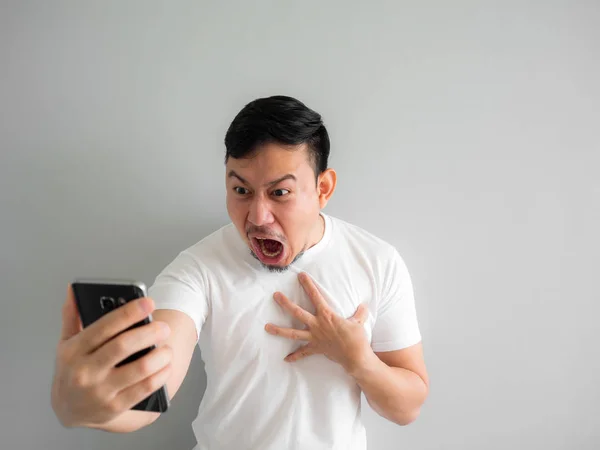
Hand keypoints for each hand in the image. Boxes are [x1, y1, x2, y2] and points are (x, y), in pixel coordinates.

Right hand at [51, 285, 172, 427]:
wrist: (67, 409)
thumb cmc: (72, 368)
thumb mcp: (66, 342)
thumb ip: (72, 315)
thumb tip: (74, 288)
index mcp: (74, 350)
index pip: (105, 326)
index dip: (129, 312)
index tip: (149, 302)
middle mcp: (85, 371)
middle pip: (124, 346)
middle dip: (149, 333)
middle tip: (165, 327)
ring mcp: (99, 391)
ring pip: (139, 369)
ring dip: (159, 356)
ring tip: (168, 348)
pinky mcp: (113, 407)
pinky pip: (144, 389)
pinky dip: (160, 375)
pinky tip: (166, 366)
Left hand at [264, 272, 372, 372]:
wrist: (356, 357)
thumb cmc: (357, 338)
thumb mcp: (360, 322)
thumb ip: (360, 312)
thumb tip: (363, 306)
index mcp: (327, 315)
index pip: (315, 296)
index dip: (308, 285)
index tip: (300, 275)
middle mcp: (317, 325)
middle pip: (297, 313)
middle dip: (285, 303)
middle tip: (275, 296)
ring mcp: (314, 338)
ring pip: (293, 333)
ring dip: (279, 330)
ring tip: (266, 327)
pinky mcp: (315, 349)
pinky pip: (303, 353)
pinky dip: (295, 356)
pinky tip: (286, 359)